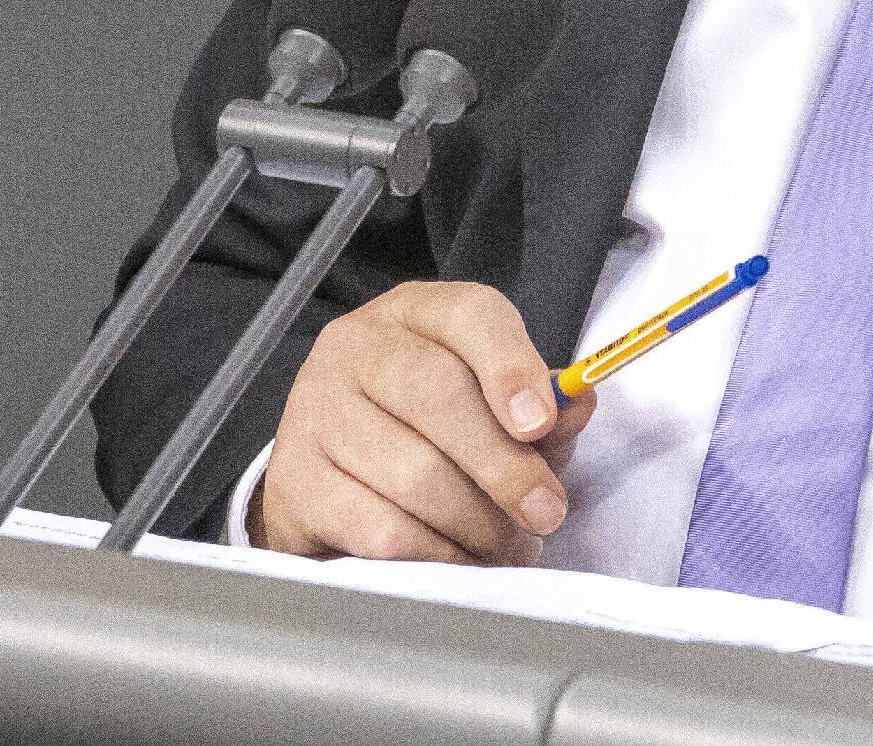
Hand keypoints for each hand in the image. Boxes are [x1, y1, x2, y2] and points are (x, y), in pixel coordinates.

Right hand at [251, 280, 595, 562]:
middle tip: (546, 512)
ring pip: (412, 473)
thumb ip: (541, 402)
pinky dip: (434, 554)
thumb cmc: (426, 426)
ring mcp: (314, 412)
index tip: (544, 423)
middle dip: (505, 466)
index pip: (469, 316)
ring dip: (477, 523)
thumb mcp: (488, 397)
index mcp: (416, 312)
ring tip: (509, 546)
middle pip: (437, 396)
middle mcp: (356, 349)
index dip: (512, 367)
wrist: (331, 471)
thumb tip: (577, 405)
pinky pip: (378, 528)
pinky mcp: (294, 483)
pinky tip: (460, 561)